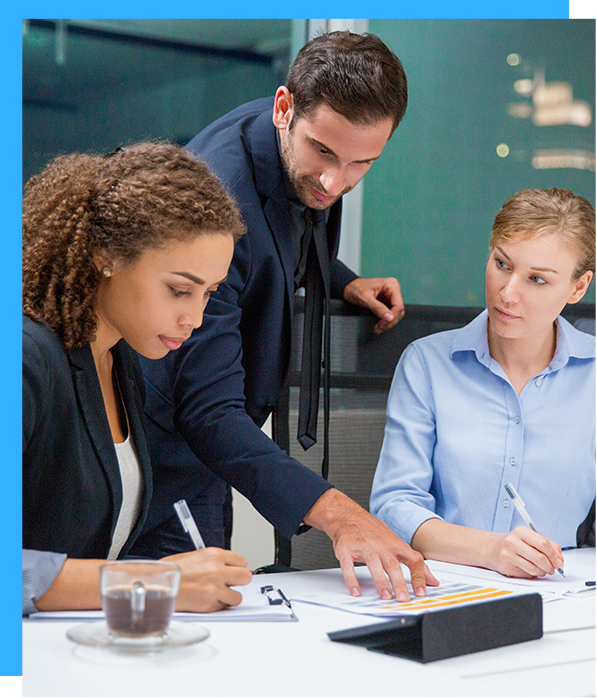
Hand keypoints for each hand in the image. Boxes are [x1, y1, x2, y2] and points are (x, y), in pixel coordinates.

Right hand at [162, 548, 251, 611]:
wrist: (156, 584)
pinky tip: (207, 601)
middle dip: (239, 582)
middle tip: (230, 584)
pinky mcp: (209, 604)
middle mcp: (217, 570)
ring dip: (229, 597)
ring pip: (238, 597)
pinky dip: (217, 606)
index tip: (234, 572)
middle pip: (245, 577)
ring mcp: (214, 588)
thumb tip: (226, 566)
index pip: (242, 561)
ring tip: (217, 595)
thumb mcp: (195, 556)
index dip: (238, 568)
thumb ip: (213, 561)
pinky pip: (223, 608)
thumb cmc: (171, 571)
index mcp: (214, 555)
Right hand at [304, 489, 438, 599]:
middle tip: (403, 598)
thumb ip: (414, 562)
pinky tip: (356, 590)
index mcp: (395, 545)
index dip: (419, 575)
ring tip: (385, 596)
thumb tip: (432, 580)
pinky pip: (349, 564)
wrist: (348, 516)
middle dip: (399, 582)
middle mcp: (381, 545)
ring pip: (373, 563)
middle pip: (392, 563)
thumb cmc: (373, 532)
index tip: (421, 592)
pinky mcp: (346, 549)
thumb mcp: (396, 543)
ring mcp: (363, 546)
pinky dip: (352, 578)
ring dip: (380, 580)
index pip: (412, 558)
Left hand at [343, 277, 404, 334]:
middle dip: (389, 321)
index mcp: (391, 285)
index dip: (392, 316)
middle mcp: (393, 290)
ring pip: (395, 315)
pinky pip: (390, 315)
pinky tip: (379, 325)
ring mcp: (390, 297)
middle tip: (379, 327)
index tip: (384, 323)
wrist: (348, 288)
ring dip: (387, 323)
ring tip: (378, 328)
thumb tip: (389, 317)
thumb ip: (378, 308)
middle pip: (398, 311)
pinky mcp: (387, 303)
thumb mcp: (365, 298)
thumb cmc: (355, 288)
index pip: (398, 305)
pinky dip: (385, 322)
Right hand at [491, 527, 563, 577]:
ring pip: (534, 569)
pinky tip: (530, 569)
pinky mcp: (506, 567)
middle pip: (539, 558)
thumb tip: (559, 559)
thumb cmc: (516, 543)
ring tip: (543, 569)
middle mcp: (512, 542)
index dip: (554, 554)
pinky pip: (527, 575)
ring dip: (543, 572)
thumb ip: (549, 545)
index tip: (559, 561)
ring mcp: (508, 555)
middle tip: (552, 568)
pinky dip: (533, 574)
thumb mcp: (531, 537)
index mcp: (521, 531)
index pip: (543, 543)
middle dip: (550, 566)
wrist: (493, 549)